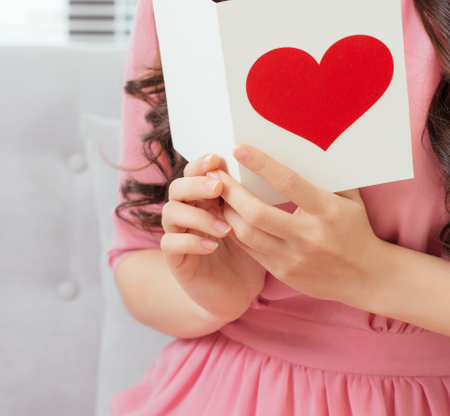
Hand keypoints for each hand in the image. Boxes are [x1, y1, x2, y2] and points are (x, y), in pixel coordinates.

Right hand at [161, 153, 266, 322]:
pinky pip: (170, 243)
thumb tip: (279, 169)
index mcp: (206, 198)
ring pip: (171, 212)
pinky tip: (212, 245)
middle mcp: (188, 212)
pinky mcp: (176, 259)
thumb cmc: (253, 252)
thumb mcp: (260, 223)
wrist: (239, 291)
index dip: (202, 163)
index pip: (195, 171)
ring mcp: (178, 234)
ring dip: (197, 215)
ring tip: (225, 226)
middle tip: (218, 188)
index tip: (219, 158)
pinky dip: (191, 242)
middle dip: (196, 184)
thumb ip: (259, 199)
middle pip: (177, 187)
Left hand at [215, 144, 387, 306]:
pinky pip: (250, 251)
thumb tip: (307, 145)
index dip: (262, 165)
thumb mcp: (350, 199)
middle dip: (230, 191)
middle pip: (257, 212)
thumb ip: (327, 176)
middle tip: (214, 174)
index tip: (240, 149)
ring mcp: (294, 258)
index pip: (289, 183)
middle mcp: (309, 236)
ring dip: (226, 212)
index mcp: (327, 211)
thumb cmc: (356, 229)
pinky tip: (225, 217)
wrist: (367, 276)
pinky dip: (235, 232)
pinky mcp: (284, 273)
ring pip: (247, 234)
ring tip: (215, 195)